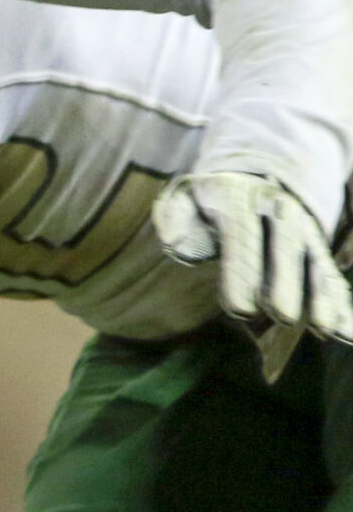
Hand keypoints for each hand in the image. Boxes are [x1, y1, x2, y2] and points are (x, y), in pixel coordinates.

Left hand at [154, 172, 352, 377]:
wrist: (252, 178)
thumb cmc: (207, 201)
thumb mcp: (184, 198)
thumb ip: (176, 218)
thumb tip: (177, 243)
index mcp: (240, 198)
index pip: (242, 235)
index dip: (244, 271)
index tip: (241, 308)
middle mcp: (279, 210)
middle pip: (286, 247)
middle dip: (287, 282)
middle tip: (283, 317)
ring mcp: (303, 229)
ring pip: (316, 262)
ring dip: (322, 296)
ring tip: (325, 328)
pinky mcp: (317, 249)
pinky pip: (331, 275)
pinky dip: (341, 303)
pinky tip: (347, 333)